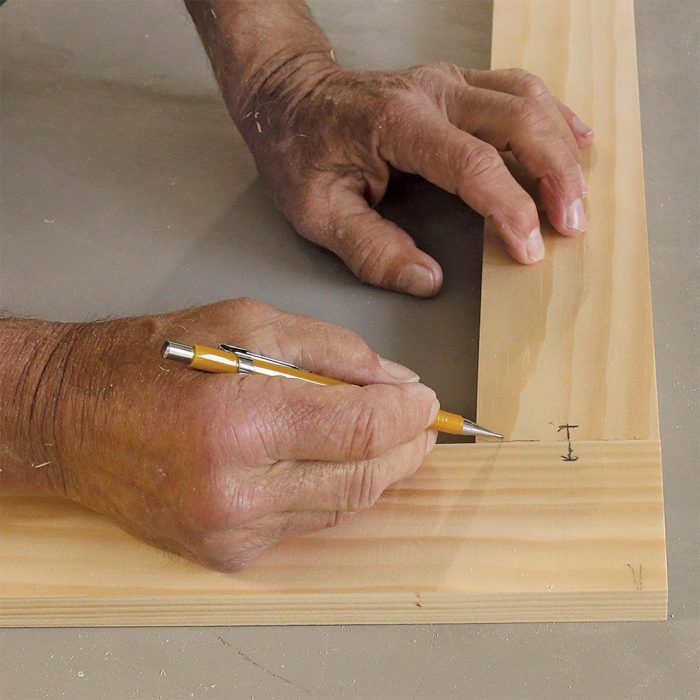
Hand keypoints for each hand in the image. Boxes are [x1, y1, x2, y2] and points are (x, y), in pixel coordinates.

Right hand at [17, 299, 436, 570]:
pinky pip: (306, 524)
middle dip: (409, 448)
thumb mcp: (244, 323)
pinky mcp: (226, 553)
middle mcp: (236, 491)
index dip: (411, 413)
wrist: (70, 420)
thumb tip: (394, 380)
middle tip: (426, 422)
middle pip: (363, 478)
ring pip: (341, 507)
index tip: (428, 400)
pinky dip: (334, 491)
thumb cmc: (148, 361)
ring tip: (392, 439)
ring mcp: (231, 532)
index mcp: (240, 423)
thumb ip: (330, 351)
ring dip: (378, 471)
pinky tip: (339, 463)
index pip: (363, 428)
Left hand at [238, 62, 592, 295]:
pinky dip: (552, 115)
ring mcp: (447, 80)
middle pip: (520, 120)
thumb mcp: (317, 212)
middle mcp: (432, 92)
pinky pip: (517, 88)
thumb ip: (371, 249)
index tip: (530, 250)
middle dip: (556, 174)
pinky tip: (573, 140)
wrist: (288, 95)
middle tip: (574, 224)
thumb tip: (427, 280)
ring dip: (561, 145)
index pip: (474, 165)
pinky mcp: (454, 82)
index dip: (510, 209)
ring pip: (527, 98)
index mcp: (399, 124)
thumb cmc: (299, 151)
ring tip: (579, 194)